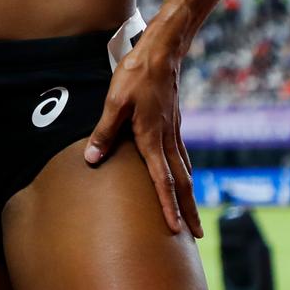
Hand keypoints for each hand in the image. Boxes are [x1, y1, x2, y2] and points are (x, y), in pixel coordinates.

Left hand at [83, 29, 202, 237]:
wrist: (161, 53)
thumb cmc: (135, 75)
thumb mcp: (114, 101)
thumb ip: (104, 131)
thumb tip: (92, 158)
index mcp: (152, 138)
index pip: (162, 180)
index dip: (167, 206)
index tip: (175, 230)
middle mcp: (167, 140)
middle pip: (182, 183)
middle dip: (188, 210)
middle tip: (197, 236)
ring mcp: (174, 133)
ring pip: (185, 171)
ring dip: (190, 196)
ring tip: (193, 217)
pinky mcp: (174, 125)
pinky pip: (182, 157)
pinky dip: (186, 176)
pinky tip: (185, 180)